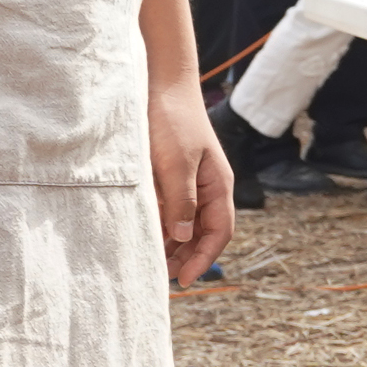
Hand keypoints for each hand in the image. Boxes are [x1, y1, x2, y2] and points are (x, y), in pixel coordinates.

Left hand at [148, 76, 234, 283]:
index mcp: (218, 185)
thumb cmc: (172, 122)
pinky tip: (146, 233)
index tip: (184, 280)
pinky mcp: (174, 176)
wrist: (162, 87)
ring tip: (152, 261)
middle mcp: (209, 188)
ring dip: (174, 245)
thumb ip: (180, 200)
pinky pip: (173, 210)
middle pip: (205, 232)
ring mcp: (192, 182)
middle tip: (162, 277)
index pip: (219, 232)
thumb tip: (180, 237)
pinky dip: (163, 226)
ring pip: (188, 224)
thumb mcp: (175, 163)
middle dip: (188, 257)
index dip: (204, 258)